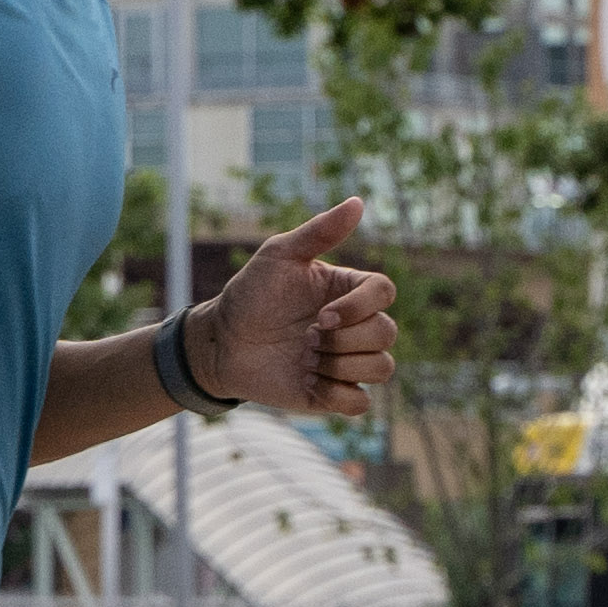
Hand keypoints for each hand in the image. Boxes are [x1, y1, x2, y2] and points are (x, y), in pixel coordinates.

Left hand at [191, 195, 396, 420]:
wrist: (221, 342)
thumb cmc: (250, 294)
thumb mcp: (278, 256)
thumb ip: (319, 232)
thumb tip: (358, 202)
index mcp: (349, 291)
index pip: (385, 293)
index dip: (360, 307)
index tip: (321, 315)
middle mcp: (355, 326)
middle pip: (387, 333)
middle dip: (344, 339)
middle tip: (307, 337)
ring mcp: (346, 361)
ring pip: (381, 369)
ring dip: (341, 366)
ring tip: (305, 358)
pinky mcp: (332, 394)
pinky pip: (360, 404)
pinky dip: (337, 395)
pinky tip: (308, 381)